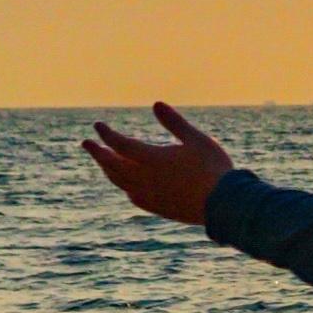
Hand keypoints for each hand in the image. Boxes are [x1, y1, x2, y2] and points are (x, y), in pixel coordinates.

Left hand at [82, 102, 234, 225]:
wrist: (225, 205)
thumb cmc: (213, 168)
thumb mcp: (197, 139)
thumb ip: (174, 122)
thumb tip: (156, 104)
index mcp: (152, 159)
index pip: (120, 144)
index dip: (107, 134)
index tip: (98, 125)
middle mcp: (144, 179)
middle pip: (112, 165)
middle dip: (98, 153)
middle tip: (87, 144)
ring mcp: (149, 196)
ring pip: (119, 182)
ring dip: (108, 169)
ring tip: (104, 161)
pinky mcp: (158, 208)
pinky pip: (133, 196)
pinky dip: (124, 186)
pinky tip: (127, 184)